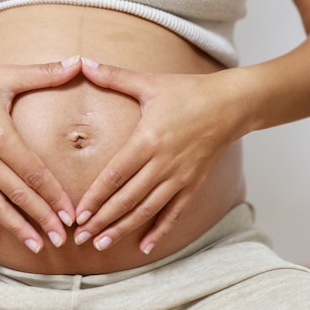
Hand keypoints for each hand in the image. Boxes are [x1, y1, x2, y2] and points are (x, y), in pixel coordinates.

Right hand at [0, 56, 80, 255]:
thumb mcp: (5, 75)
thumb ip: (44, 73)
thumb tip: (79, 62)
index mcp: (1, 135)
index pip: (35, 173)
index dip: (54, 196)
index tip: (71, 215)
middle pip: (18, 194)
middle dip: (42, 218)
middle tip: (61, 239)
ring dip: (16, 228)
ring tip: (36, 245)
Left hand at [74, 59, 244, 254]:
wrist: (231, 104)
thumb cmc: (189, 92)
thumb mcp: (150, 83)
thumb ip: (114, 77)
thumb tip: (82, 63)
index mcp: (148, 139)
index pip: (115, 176)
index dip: (95, 198)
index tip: (78, 215)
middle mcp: (163, 163)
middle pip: (127, 199)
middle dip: (102, 220)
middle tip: (80, 238)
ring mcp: (180, 176)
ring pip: (147, 210)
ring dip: (124, 229)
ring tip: (102, 245)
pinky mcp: (194, 183)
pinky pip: (175, 213)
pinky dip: (159, 231)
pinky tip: (144, 246)